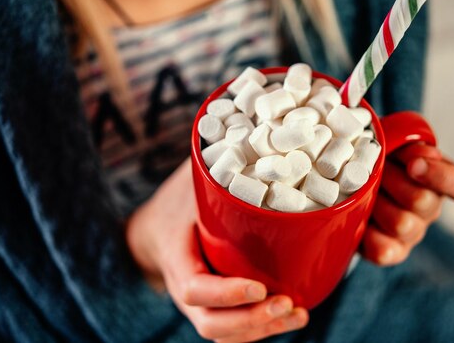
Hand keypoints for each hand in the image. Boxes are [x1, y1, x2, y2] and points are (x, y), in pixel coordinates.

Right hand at [126, 159, 308, 341]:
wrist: (155, 228)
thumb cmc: (177, 200)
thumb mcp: (190, 177)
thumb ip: (216, 162)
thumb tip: (259, 130)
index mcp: (176, 257)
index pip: (193, 288)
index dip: (225, 294)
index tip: (259, 287)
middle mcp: (185, 287)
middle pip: (210, 323)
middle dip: (250, 321)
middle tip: (286, 304)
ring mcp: (201, 302)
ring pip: (225, 332)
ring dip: (262, 330)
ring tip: (298, 315)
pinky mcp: (217, 305)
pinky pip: (234, 327)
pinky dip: (262, 329)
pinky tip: (294, 316)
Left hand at [362, 143, 453, 264]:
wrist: (350, 178)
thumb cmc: (377, 155)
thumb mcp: (392, 140)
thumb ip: (408, 143)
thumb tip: (419, 156)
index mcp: (440, 179)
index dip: (444, 177)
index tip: (414, 164)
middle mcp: (431, 208)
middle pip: (422, 201)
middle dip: (392, 180)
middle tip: (374, 167)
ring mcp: (412, 232)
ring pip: (401, 224)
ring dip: (377, 202)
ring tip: (363, 189)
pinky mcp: (391, 250)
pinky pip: (385, 251)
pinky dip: (369, 235)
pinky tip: (360, 218)